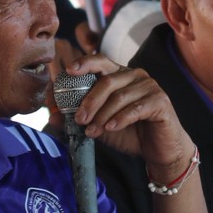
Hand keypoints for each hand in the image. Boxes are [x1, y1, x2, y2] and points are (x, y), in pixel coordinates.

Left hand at [64, 54, 196, 182]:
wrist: (158, 150)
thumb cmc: (129, 133)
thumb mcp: (99, 125)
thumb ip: (79, 117)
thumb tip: (52, 115)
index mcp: (119, 75)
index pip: (101, 61)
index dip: (85, 63)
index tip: (69, 70)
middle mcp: (135, 75)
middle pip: (107, 81)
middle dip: (89, 101)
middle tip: (79, 119)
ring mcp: (150, 86)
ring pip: (120, 96)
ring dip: (102, 115)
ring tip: (93, 131)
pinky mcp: (160, 101)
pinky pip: (136, 108)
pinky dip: (120, 119)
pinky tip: (111, 128)